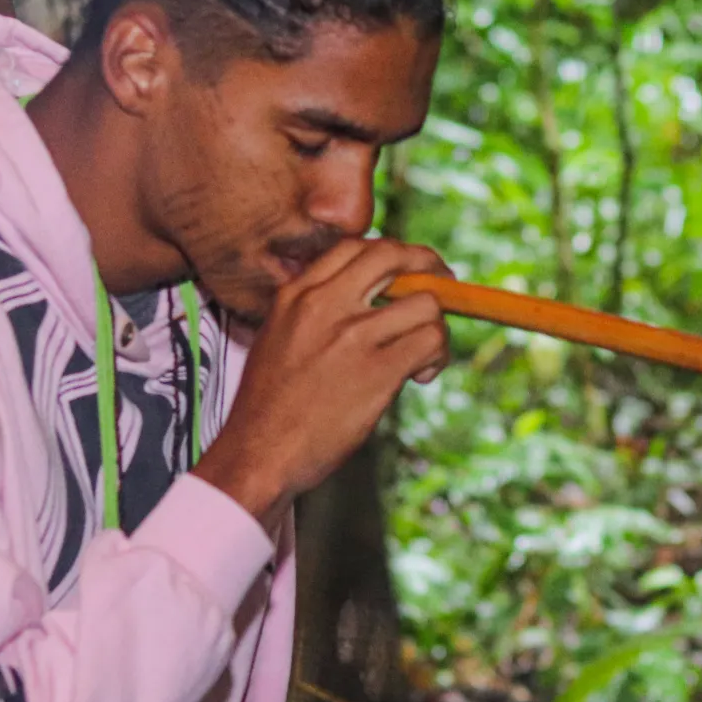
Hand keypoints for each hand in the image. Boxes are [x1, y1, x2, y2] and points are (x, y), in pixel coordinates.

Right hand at [196, 237, 451, 522]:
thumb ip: (313, 312)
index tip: (410, 271)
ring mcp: (353, 336)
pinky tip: (420, 376)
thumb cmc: (268, 407)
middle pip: (396, 257)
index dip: (394, 255)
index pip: (356, 248)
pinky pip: (431, 341)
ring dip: (438, 327)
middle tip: (443, 288)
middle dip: (430, 268)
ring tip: (425, 355)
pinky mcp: (377, 372)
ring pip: (426, 303)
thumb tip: (366, 302)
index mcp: (296, 294)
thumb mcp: (276, 338)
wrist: (257, 454)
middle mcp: (325, 305)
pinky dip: (437, 356)